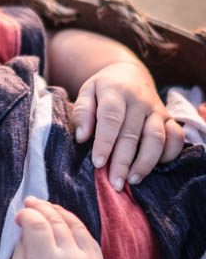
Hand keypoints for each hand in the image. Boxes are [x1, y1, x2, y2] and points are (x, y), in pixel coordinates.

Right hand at [7, 197, 105, 258]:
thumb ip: (23, 243)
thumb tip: (28, 220)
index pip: (37, 223)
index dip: (26, 214)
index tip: (18, 215)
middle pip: (57, 221)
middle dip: (41, 208)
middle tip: (30, 201)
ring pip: (76, 226)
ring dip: (60, 213)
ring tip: (47, 207)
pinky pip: (89, 239)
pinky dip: (77, 228)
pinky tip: (65, 222)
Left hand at [71, 61, 184, 189]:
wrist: (129, 75)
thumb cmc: (102, 89)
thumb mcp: (86, 92)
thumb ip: (82, 112)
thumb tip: (82, 137)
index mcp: (116, 92)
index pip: (111, 118)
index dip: (105, 142)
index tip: (98, 163)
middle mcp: (139, 101)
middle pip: (132, 134)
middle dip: (123, 161)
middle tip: (114, 182)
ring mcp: (156, 110)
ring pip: (156, 138)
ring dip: (145, 161)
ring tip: (132, 180)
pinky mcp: (169, 118)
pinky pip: (176, 137)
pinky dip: (169, 153)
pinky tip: (156, 167)